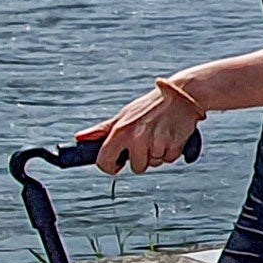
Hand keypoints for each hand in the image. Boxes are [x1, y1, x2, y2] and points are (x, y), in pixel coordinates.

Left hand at [78, 85, 202, 176]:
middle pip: (136, 167)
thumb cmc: (151, 106)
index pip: (104, 161)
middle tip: (146, 141)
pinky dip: (171, 151)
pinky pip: (169, 160)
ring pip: (154, 164)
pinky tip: (171, 135)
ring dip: (157, 154)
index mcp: (121, 130)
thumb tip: (79, 138)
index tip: (118, 163)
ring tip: (160, 135)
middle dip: (141, 159)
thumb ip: (102, 130)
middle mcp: (137, 138)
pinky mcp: (173, 145)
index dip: (110, 166)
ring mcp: (156, 142)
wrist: (183, 94)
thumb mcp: (124, 115)